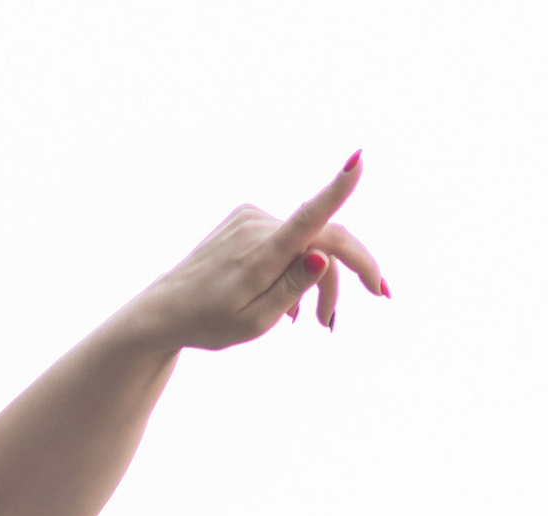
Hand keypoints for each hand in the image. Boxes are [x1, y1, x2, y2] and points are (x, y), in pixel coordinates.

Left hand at [125, 151, 389, 351]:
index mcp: (260, 256)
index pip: (307, 219)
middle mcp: (257, 227)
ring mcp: (251, 219)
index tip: (358, 160)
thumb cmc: (211, 323)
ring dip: (321, 279)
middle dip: (350, 271)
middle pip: (323, 239)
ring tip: (318, 321)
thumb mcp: (254, 321)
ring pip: (308, 243)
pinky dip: (297, 268)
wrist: (167, 310)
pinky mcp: (247, 219)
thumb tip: (322, 255)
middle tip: (380, 295)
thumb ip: (291, 287)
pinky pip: (288, 240)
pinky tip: (289, 302)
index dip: (337, 189)